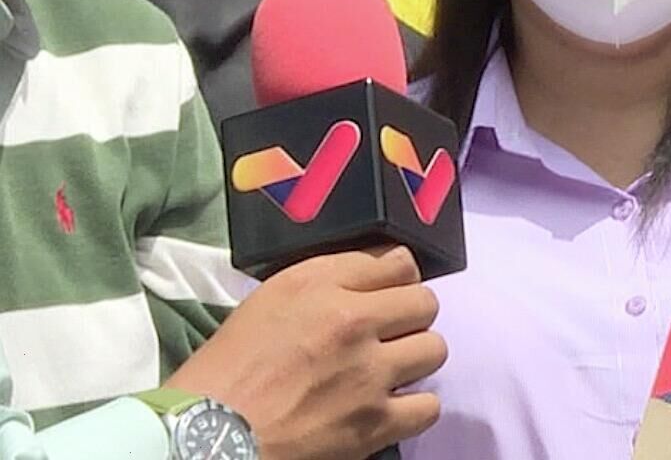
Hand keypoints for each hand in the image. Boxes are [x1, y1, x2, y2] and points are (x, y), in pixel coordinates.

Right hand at [166, 246, 446, 459]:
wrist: (209, 434)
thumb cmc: (230, 365)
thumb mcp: (272, 298)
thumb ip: (333, 275)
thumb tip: (389, 263)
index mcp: (323, 288)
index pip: (400, 263)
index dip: (397, 279)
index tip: (388, 294)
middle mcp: (353, 324)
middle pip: (426, 304)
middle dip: (410, 317)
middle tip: (386, 335)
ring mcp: (369, 376)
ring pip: (433, 350)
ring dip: (414, 359)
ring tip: (387, 370)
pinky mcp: (373, 424)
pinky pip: (428, 406)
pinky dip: (414, 407)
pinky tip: (391, 406)